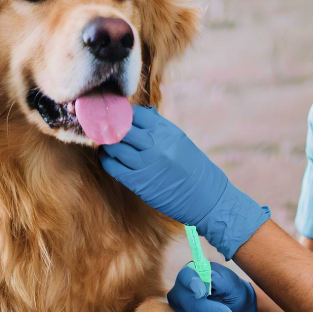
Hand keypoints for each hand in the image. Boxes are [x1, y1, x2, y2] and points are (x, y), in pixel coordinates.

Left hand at [99, 106, 269, 258]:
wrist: (206, 197)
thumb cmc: (194, 168)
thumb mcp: (180, 141)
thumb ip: (159, 129)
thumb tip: (139, 115)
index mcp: (167, 131)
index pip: (136, 114)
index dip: (123, 115)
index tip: (118, 118)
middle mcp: (156, 144)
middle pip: (121, 128)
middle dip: (110, 128)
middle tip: (105, 130)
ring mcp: (146, 164)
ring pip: (113, 146)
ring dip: (107, 145)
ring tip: (107, 146)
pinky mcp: (138, 182)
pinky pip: (112, 167)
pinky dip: (107, 161)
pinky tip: (109, 159)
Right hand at [167, 262, 257, 311]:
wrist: (235, 306)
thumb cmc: (229, 288)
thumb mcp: (228, 280)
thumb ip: (218, 278)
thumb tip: (209, 279)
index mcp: (189, 275)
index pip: (185, 276)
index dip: (191, 282)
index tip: (201, 291)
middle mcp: (179, 293)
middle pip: (188, 303)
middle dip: (210, 311)